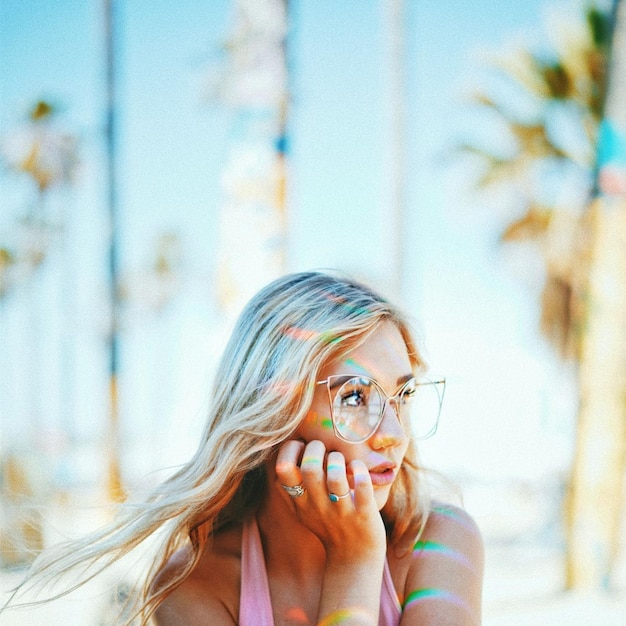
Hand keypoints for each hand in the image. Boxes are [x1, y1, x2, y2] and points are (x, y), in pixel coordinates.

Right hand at [275, 439, 386, 562]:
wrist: (354, 560)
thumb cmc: (328, 526)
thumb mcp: (302, 512)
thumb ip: (291, 489)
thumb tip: (281, 457)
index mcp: (300, 503)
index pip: (283, 470)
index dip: (290, 450)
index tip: (301, 446)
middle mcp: (318, 506)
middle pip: (310, 468)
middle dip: (316, 448)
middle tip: (324, 449)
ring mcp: (341, 511)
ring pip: (336, 476)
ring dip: (338, 459)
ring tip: (341, 461)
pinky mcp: (364, 515)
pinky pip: (363, 487)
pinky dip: (360, 471)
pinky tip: (357, 469)